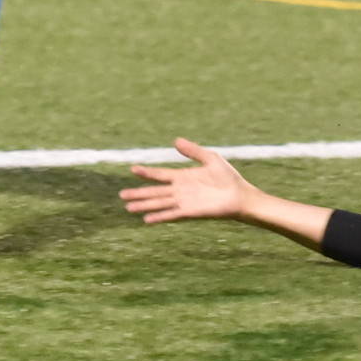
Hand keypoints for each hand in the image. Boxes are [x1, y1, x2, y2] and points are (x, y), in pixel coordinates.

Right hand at [122, 138, 254, 223]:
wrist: (239, 195)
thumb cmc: (228, 177)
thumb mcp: (210, 158)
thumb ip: (193, 151)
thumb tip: (175, 141)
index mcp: (183, 177)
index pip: (160, 175)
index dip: (147, 173)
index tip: (133, 169)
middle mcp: (180, 190)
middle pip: (155, 191)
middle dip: (138, 193)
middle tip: (121, 195)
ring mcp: (183, 202)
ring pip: (159, 203)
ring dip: (144, 205)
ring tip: (128, 208)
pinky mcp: (189, 212)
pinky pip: (171, 214)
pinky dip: (159, 217)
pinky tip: (147, 220)